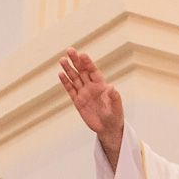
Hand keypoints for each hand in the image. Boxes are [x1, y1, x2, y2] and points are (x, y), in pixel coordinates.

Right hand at [59, 47, 123, 169]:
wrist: (108, 129)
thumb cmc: (115, 116)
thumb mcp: (117, 107)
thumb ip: (114, 97)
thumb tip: (112, 87)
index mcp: (101, 85)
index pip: (93, 71)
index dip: (88, 63)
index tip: (83, 54)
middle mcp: (91, 87)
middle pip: (82, 71)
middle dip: (76, 61)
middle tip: (70, 50)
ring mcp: (84, 93)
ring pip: (74, 78)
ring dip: (68, 69)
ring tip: (62, 60)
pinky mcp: (78, 102)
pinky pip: (71, 90)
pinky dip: (66, 83)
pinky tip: (61, 74)